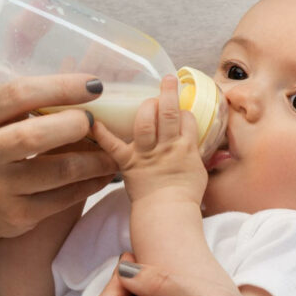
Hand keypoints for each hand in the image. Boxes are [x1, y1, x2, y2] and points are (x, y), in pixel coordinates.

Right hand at [0, 74, 116, 237]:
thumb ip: (33, 99)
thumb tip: (88, 81)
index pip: (18, 95)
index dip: (60, 88)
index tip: (94, 86)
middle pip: (33, 136)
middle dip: (74, 125)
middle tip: (96, 122)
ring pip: (57, 172)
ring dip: (94, 160)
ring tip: (114, 152)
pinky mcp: (16, 215)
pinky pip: (63, 198)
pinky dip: (90, 184)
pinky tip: (103, 174)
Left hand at [91, 74, 206, 204]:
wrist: (167, 215)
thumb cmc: (185, 197)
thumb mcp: (200, 173)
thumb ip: (197, 155)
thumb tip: (202, 146)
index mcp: (186, 148)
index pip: (187, 119)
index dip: (184, 110)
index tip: (180, 109)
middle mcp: (167, 147)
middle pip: (168, 113)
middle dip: (168, 93)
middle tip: (167, 80)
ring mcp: (146, 154)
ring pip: (145, 123)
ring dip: (145, 106)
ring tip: (146, 98)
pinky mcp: (128, 164)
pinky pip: (113, 146)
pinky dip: (102, 134)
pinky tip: (93, 121)